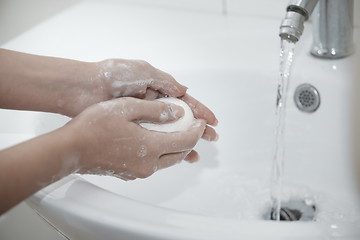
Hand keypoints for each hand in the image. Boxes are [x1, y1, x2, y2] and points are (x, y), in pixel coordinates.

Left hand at [65, 59, 218, 140]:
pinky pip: (152, 141)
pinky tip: (172, 156)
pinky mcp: (130, 129)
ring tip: (195, 154)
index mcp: (157, 89)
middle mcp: (151, 105)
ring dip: (183, 142)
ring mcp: (141, 119)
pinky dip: (164, 148)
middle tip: (211, 138)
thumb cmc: (113, 75)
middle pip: (180, 120)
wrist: (83, 88)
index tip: (212, 121)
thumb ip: (164, 82)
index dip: (199, 111)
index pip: (183, 102)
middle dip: (196, 129)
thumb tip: (184, 91)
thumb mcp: (143, 72)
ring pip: (168, 133)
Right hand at [67, 97, 205, 179]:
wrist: (71, 149)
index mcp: (151, 147)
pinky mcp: (129, 174)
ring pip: (167, 162)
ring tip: (180, 136)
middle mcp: (149, 164)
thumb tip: (177, 111)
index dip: (197, 130)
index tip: (201, 122)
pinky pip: (153, 165)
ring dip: (177, 149)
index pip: (185, 140)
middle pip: (179, 154)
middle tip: (195, 128)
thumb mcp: (128, 108)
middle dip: (191, 141)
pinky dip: (162, 155)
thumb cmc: (95, 126)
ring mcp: (138, 172)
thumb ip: (156, 110)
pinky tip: (157, 145)